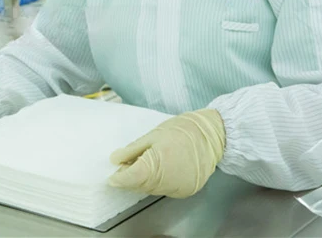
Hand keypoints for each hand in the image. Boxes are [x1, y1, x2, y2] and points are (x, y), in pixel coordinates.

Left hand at [108, 109, 225, 197]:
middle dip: (130, 179)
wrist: (211, 135)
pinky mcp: (187, 190)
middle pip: (141, 186)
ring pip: (152, 190)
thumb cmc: (181, 130)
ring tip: (144, 165)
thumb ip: (132, 150)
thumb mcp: (152, 135)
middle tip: (125, 167)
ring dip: (143, 181)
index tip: (111, 178)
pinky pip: (165, 190)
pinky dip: (157, 183)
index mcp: (159, 163)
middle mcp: (169, 180)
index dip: (120, 179)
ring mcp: (179, 187)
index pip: (132, 178)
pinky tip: (159, 170)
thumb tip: (114, 159)